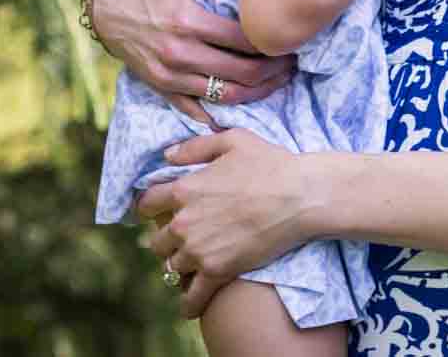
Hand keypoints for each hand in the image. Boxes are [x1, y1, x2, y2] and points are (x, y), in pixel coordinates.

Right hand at [91, 0, 294, 121]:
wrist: (101, 4)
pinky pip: (195, 109)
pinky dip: (221, 113)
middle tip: (294, 63)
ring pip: (223, 95)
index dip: (272, 42)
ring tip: (279, 81)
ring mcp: (169, 75)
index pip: (243, 40)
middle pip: (240, 72)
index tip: (291, 39)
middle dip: (273, 70)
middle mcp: (179, 53)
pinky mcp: (160, 87)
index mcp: (186, 20)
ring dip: (257, 92)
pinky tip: (246, 104)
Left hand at [139, 129, 312, 317]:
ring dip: (180, 266)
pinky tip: (189, 307)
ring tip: (191, 266)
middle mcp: (184, 222)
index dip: (150, 207)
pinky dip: (188, 304)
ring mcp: (198, 250)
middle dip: (166, 240)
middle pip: (156, 241)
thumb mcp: (233, 140)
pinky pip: (192, 296)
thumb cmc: (271, 164)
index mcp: (184, 189)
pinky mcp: (217, 271)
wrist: (300, 197)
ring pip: (171, 268)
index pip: (147, 204)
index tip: (157, 212)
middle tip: (181, 240)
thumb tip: (168, 156)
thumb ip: (196, 147)